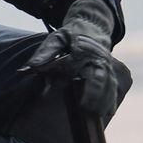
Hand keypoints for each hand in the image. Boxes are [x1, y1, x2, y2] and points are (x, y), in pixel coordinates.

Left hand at [20, 0, 123, 119]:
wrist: (92, 26)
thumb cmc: (70, 36)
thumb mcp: (55, 39)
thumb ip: (45, 53)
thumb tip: (29, 68)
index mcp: (81, 48)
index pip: (70, 62)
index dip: (61, 72)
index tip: (51, 84)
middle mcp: (96, 57)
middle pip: (98, 76)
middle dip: (93, 93)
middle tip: (84, 108)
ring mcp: (105, 65)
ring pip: (108, 84)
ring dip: (103, 100)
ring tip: (95, 115)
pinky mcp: (110, 72)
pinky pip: (113, 87)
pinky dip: (111, 100)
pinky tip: (108, 113)